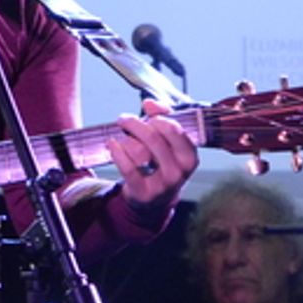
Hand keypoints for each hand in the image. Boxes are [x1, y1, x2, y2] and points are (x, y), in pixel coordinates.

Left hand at [106, 98, 198, 227]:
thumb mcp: (168, 140)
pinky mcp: (144, 193)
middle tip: (124, 119)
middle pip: (153, 137)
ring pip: (139, 151)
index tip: (147, 114)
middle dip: (135, 124)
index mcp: (189, 156)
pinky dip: (117, 152)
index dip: (157, 117)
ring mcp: (163, 184)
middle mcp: (179, 171)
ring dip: (126, 140)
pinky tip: (112, 144)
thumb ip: (162, 116)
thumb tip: (149, 103)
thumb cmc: (161, 162)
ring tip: (123, 138)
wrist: (154, 198)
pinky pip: (128, 168)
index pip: (174, 129)